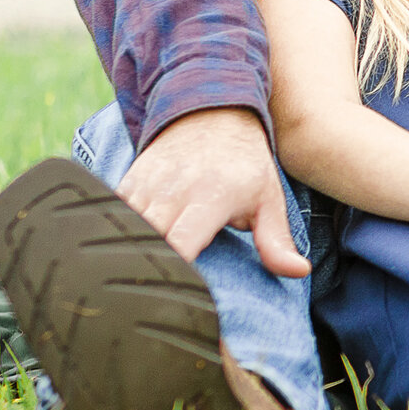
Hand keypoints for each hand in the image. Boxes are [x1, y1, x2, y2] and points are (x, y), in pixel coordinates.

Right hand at [116, 105, 311, 277]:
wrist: (214, 111)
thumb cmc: (246, 163)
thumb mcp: (269, 199)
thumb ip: (276, 240)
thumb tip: (299, 271)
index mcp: (211, 197)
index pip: (179, 244)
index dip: (173, 273)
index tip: (176, 295)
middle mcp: (174, 189)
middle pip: (144, 241)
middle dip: (146, 269)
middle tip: (152, 298)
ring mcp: (147, 182)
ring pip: (121, 229)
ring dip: (127, 253)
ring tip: (134, 281)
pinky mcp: (128, 179)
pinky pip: (109, 214)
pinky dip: (114, 233)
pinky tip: (121, 253)